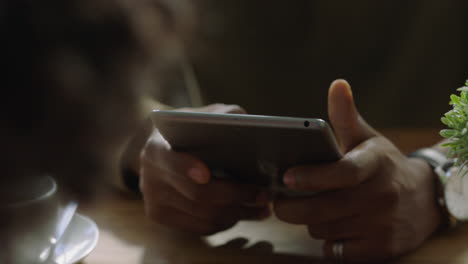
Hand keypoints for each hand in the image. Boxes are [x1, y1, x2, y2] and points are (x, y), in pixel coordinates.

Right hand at [140, 104, 269, 234]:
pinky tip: (242, 213)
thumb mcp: (198, 117)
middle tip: (263, 195)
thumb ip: (220, 115)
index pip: (169, 160)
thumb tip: (245, 122)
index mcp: (156, 148)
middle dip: (234, 196)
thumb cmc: (186, 131)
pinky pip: (200, 228)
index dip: (186, 168)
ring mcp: (154, 201)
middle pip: (195, 195)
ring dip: (237, 214)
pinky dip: (226, 223)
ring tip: (261, 206)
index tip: (206, 174)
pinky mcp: (162, 218)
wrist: (161, 150)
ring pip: (202, 216)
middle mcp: (150, 177)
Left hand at [274, 80, 441, 261]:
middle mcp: (381, 196)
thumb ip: (346, 116)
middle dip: (292, 208)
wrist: (422, 200)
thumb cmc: (382, 165)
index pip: (343, 173)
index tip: (286, 177)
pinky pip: (335, 250)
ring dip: (311, 222)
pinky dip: (327, 241)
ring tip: (310, 210)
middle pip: (323, 209)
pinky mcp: (380, 250)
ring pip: (324, 229)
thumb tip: (337, 84)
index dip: (313, 176)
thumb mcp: (368, 139)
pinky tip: (331, 227)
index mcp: (375, 164)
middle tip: (278, 201)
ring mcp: (382, 226)